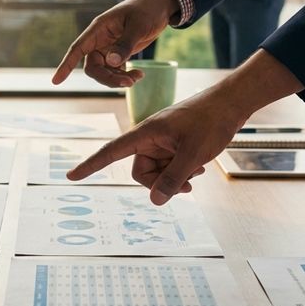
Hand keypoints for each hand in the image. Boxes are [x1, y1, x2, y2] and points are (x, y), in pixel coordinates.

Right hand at [53, 0, 177, 87]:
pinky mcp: (119, 53)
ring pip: (105, 72)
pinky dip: (125, 75)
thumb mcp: (138, 26)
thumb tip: (111, 62)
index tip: (56, 81)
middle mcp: (100, 40)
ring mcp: (109, 48)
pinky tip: (139, 74)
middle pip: (93, 67)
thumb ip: (125, 44)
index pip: (77, 49)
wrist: (160, 5)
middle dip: (108, 78)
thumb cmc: (147, 9)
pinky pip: (116, 70)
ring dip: (118, 79)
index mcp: (98, 29)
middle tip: (128, 83)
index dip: (66, 65)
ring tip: (138, 77)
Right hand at [67, 84, 245, 203]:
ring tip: (196, 170)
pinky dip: (180, 171)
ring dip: (173, 177)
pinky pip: (168, 166)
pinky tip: (198, 167)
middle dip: (160, 182)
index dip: (91, 165)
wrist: (232, 104)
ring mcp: (162, 141)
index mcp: (146, 133)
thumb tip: (155, 201)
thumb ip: (173, 179)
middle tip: (186, 183)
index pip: (111, 151)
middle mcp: (149, 137)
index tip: (72, 176)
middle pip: (140, 171)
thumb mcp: (193, 155)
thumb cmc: (211, 122)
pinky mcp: (173, 144)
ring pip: (156, 171)